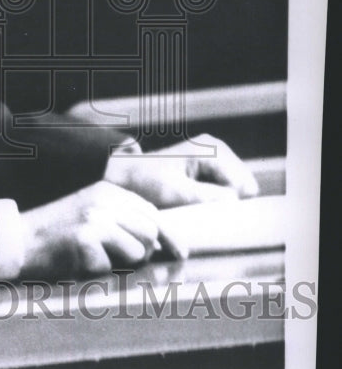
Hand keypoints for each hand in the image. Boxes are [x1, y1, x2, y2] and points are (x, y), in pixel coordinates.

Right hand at [19, 180, 160, 276]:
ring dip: (121, 264)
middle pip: (151, 232)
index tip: (178, 252)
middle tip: (121, 259)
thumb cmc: (57, 232)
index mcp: (108, 191)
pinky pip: (111, 268)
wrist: (19, 239)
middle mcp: (104, 201)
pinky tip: (78, 262)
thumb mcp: (91, 211)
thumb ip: (123, 218)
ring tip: (95, 257)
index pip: (153, 213)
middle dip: (145, 252)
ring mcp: (94, 219)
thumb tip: (163, 241)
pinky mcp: (85, 241)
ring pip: (137, 252)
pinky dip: (97, 272)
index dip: (169, 236)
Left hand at [104, 133, 258, 208]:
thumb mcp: (175, 191)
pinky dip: (218, 202)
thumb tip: (235, 202)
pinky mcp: (211, 170)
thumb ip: (206, 197)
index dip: (234, 206)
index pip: (243, 186)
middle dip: (231, 204)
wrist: (126, 175)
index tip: (217, 218)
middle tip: (208, 216)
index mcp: (211, 150)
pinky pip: (227, 191)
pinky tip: (201, 207)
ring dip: (224, 204)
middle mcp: (217, 150)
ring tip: (201, 211)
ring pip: (237, 191)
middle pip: (244, 187)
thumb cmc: (146, 181)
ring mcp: (215, 159)